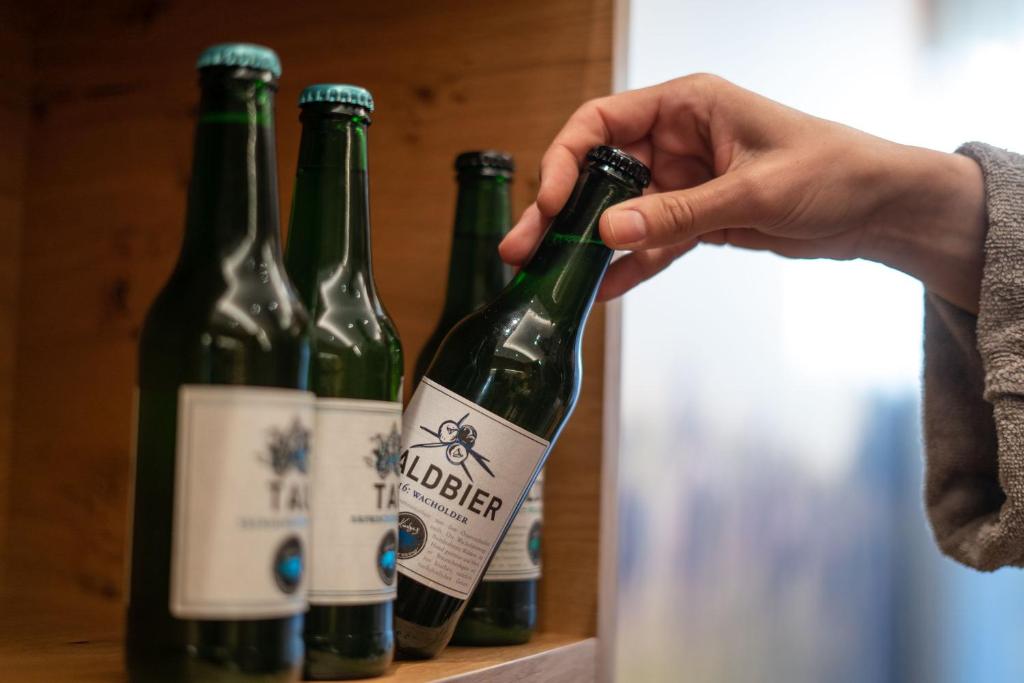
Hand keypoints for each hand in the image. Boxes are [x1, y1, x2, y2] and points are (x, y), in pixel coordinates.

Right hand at [500, 74, 986, 311]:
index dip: (565, 159)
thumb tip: (607, 232)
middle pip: (597, 173)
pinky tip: (596, 294)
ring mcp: (682, 182)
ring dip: (583, 245)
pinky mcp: (695, 219)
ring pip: (617, 213)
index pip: (602, 123)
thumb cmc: (832, 172)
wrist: (877, 209)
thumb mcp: (754, 190)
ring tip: (542, 279)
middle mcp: (676, 140)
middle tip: (521, 248)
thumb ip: (679, 213)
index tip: (548, 202)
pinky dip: (625, 267)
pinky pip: (649, 243)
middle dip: (558, 211)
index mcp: (686, 106)